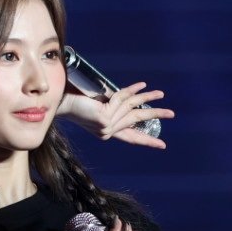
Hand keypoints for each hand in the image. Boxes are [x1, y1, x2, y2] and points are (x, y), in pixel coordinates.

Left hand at [58, 81, 172, 148]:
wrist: (59, 100)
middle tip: (171, 114)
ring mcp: (106, 125)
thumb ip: (114, 104)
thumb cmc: (75, 100)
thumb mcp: (100, 104)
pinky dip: (132, 90)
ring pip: (131, 107)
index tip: (161, 145)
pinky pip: (122, 99)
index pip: (131, 137)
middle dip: (155, 115)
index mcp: (107, 131)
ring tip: (161, 94)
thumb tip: (133, 97)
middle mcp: (107, 131)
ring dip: (147, 98)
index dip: (147, 140)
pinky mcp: (105, 117)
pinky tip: (142, 85)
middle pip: (136, 120)